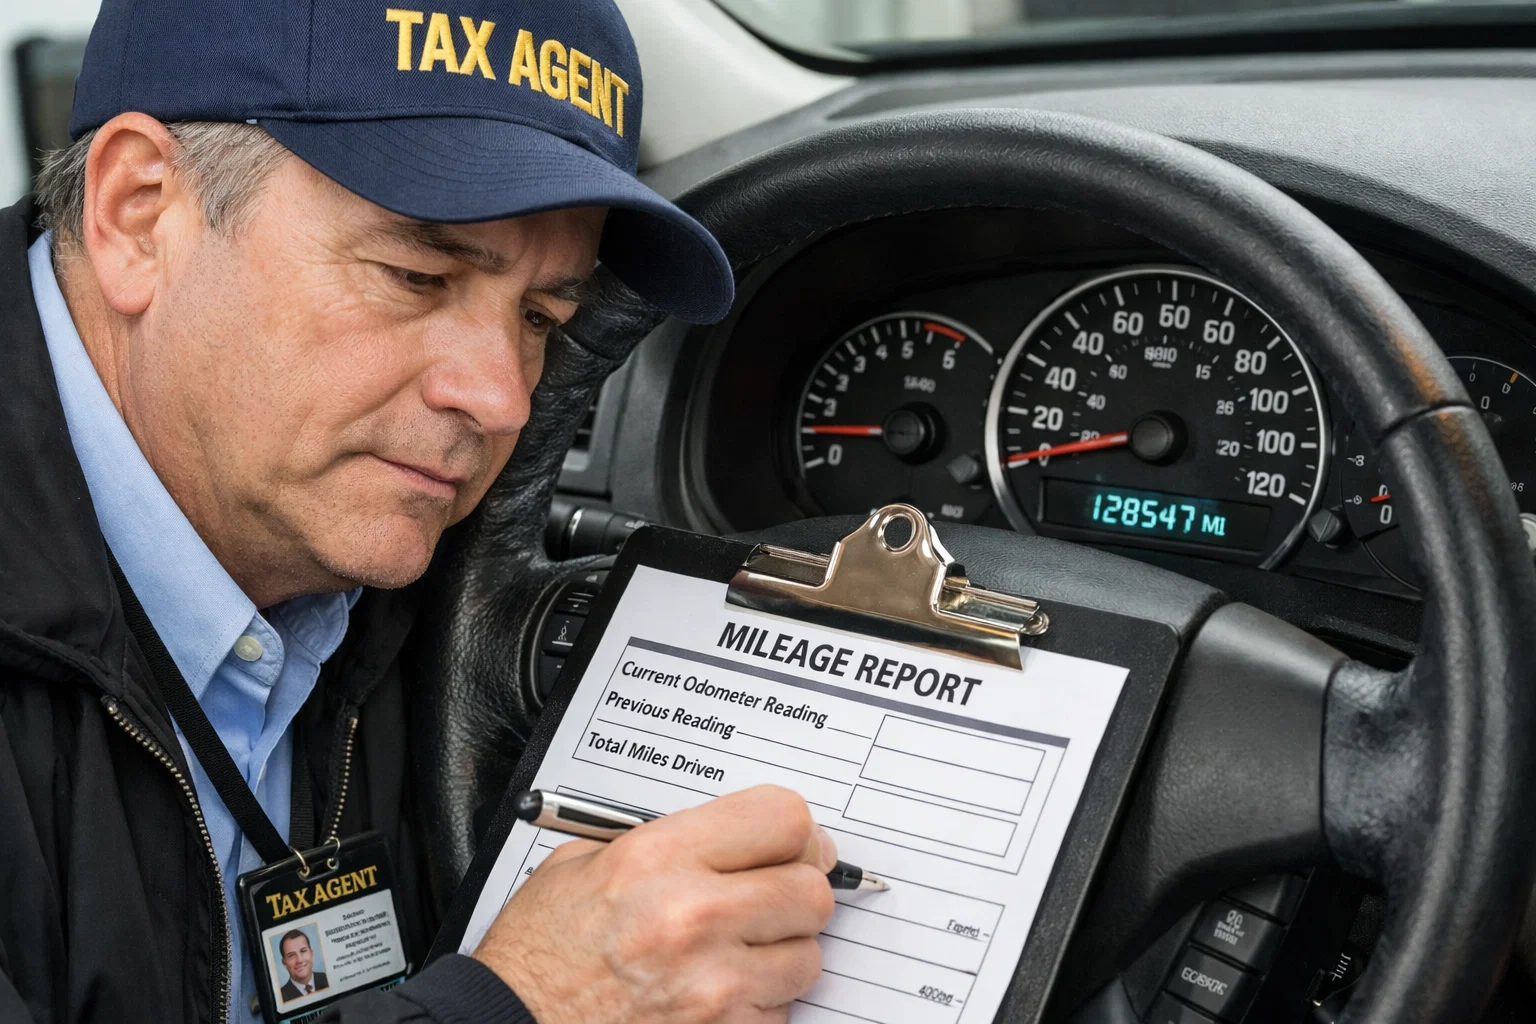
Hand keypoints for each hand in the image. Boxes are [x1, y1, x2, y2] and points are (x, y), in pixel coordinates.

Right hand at [472, 785, 838, 1023]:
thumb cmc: (539, 953)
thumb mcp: (585, 863)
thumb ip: (666, 841)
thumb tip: (733, 837)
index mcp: (659, 858)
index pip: (782, 819)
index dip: (797, 831)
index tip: (795, 843)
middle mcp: (693, 917)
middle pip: (810, 889)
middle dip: (798, 891)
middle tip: (774, 896)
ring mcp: (711, 986)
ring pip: (807, 957)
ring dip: (783, 953)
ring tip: (738, 951)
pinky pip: (779, 1012)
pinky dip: (759, 1005)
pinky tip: (718, 993)